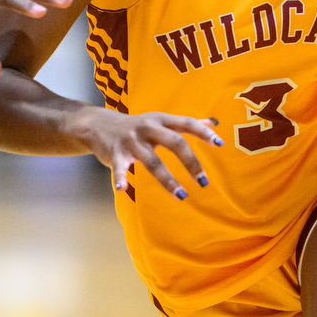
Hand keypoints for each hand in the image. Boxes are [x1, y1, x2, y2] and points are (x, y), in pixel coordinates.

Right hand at [78, 109, 222, 199]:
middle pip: (174, 142)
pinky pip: (120, 167)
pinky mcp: (116, 153)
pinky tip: (123, 190)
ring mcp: (131, 140)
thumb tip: (213, 122)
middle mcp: (148, 127)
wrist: (98, 124)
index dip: (203, 131)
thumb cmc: (137, 126)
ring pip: (152, 161)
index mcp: (161, 119)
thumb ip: (185, 122)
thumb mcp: (160, 120)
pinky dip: (121, 178)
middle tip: (203, 182)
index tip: (219, 144)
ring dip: (168, 180)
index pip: (186, 123)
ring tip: (181, 196)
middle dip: (191, 162)